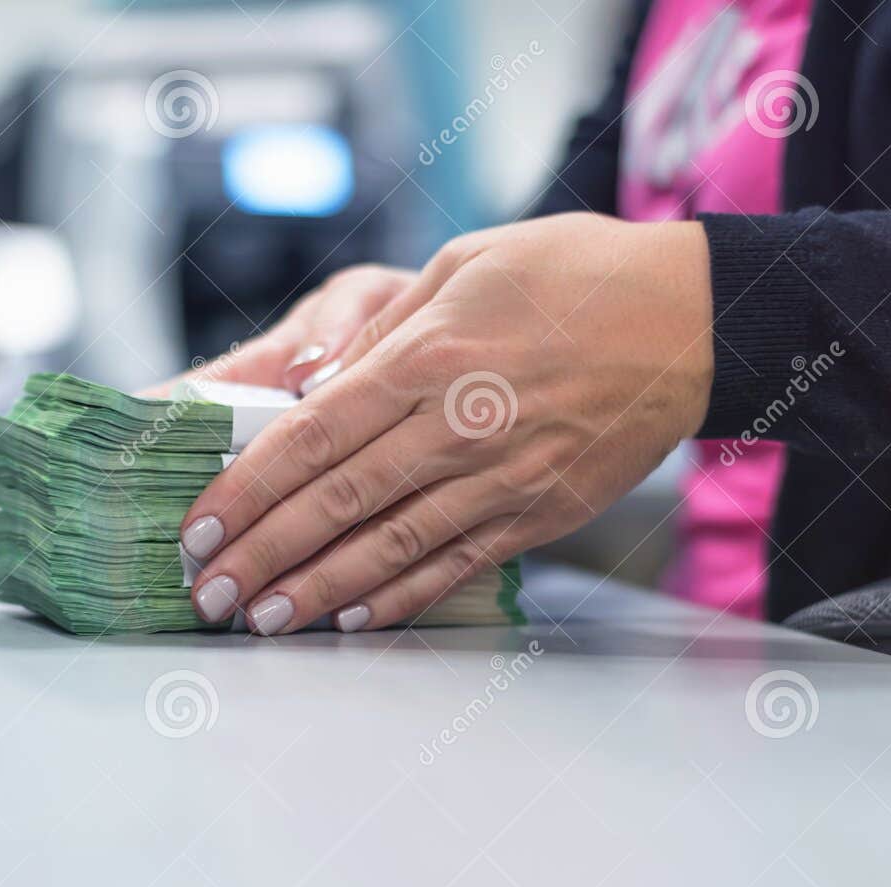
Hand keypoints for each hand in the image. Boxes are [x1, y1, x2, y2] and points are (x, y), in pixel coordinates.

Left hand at [178, 213, 714, 633]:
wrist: (689, 321)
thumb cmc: (575, 275)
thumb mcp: (465, 262)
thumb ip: (384, 329)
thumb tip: (318, 386)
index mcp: (430, 356)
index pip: (313, 435)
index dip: (249, 487)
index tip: (201, 523)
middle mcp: (459, 425)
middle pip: (337, 502)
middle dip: (261, 554)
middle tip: (207, 591)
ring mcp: (502, 479)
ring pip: (390, 547)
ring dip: (316, 590)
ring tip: (260, 619)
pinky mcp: (538, 512)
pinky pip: (456, 565)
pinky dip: (401, 596)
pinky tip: (352, 618)